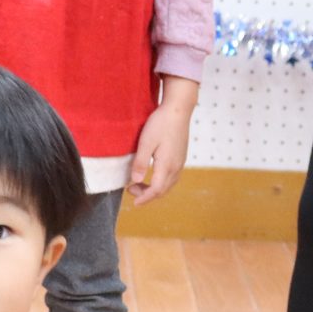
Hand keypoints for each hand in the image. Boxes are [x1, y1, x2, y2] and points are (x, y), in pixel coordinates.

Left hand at [129, 77, 196, 205]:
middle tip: (131, 190)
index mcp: (167, 165)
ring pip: (169, 185)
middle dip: (147, 195)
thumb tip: (135, 180)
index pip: (156, 190)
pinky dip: (161, 183)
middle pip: (163, 190)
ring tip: (139, 184)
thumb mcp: (146, 142)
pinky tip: (153, 176)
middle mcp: (176, 167)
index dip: (144, 198)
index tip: (133, 202)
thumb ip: (140, 162)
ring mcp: (180, 162)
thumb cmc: (161, 123)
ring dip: (154, 189)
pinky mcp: (181, 157)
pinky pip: (172, 177)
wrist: (179, 110)